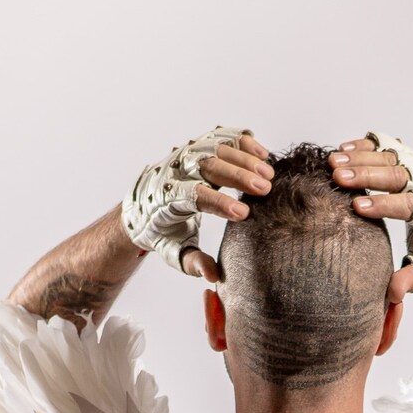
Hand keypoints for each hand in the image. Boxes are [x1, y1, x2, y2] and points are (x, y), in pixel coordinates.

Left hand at [120, 125, 273, 279]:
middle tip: (266, 189)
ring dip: (246, 159)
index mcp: (167, 197)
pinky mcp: (198, 145)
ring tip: (270, 175)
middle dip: (238, 176)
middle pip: (209, 166)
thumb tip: (213, 276)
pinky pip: (222, 137)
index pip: (194, 196)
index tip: (244, 214)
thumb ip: (192, 263)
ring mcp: (187, 153)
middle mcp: (176, 169)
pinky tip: (263, 155)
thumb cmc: (162, 232)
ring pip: (217, 147)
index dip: (220, 203)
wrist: (143, 203)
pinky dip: (243, 142)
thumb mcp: (173, 252)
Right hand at [327, 133, 412, 299]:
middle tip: (338, 177)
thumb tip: (393, 294)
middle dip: (366, 175)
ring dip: (360, 158)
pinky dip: (366, 146)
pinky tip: (343, 150)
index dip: (384, 204)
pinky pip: (389, 146)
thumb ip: (412, 279)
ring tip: (333, 162)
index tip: (358, 206)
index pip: (409, 204)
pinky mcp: (412, 157)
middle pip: (397, 174)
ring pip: (390, 156)